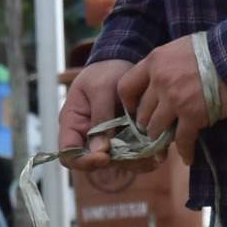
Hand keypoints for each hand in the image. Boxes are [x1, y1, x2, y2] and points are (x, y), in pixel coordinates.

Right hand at [60, 56, 157, 173]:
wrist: (120, 62)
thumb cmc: (104, 71)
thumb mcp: (101, 88)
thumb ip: (100, 117)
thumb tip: (101, 150)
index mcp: (73, 124)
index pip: (68, 154)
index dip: (84, 161)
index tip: (105, 156)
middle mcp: (87, 137)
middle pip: (96, 164)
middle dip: (118, 162)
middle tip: (139, 155)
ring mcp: (106, 140)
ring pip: (117, 163)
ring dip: (135, 162)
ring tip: (153, 154)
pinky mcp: (123, 140)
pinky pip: (132, 156)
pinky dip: (145, 156)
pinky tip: (158, 151)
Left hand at [115, 35, 226, 165]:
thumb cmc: (214, 48)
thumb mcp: (180, 48)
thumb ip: (165, 65)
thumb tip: (159, 80)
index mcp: (154, 62)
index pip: (126, 87)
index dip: (129, 103)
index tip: (136, 111)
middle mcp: (159, 81)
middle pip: (142, 112)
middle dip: (147, 124)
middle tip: (154, 131)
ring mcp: (174, 100)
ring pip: (156, 129)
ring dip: (161, 138)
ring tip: (166, 144)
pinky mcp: (192, 116)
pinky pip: (182, 140)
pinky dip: (185, 151)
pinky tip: (188, 158)